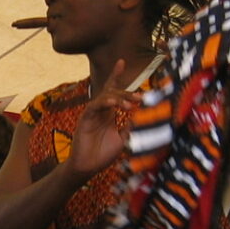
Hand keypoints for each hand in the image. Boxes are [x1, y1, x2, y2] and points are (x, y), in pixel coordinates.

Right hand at [66, 60, 138, 178]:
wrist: (88, 167)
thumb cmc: (103, 154)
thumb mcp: (123, 138)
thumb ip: (131, 126)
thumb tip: (144, 114)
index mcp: (109, 113)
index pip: (113, 90)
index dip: (116, 75)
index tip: (122, 61)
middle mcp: (101, 110)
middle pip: (112, 91)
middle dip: (127, 92)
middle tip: (141, 97)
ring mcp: (92, 113)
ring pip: (104, 96)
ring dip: (118, 98)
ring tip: (130, 104)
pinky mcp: (85, 118)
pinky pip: (94, 105)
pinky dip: (104, 103)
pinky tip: (113, 103)